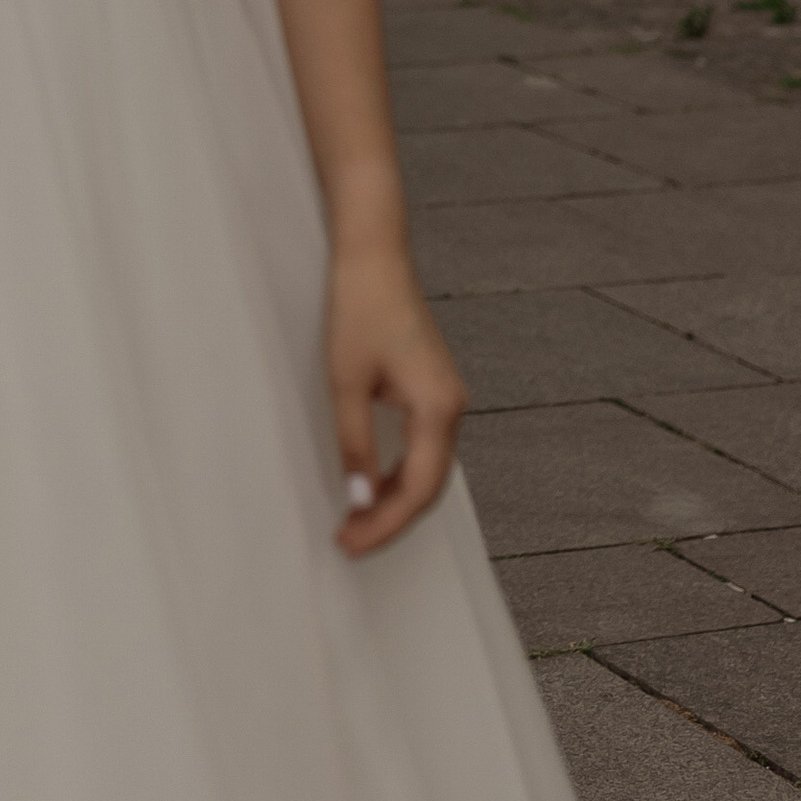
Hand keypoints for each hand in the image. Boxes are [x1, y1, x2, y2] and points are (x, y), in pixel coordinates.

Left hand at [326, 243, 465, 555]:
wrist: (374, 257)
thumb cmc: (359, 309)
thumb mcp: (346, 383)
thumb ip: (355, 446)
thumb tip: (359, 500)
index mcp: (438, 408)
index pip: (416, 490)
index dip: (384, 525)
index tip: (349, 543)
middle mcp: (453, 407)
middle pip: (428, 486)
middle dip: (390, 520)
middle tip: (349, 541)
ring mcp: (446, 398)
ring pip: (428, 469)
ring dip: (394, 498)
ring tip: (355, 520)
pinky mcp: (433, 389)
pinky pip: (423, 447)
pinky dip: (399, 472)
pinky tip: (371, 484)